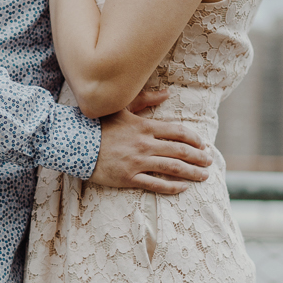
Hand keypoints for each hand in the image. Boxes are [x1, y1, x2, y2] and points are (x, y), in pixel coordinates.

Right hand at [90, 89, 212, 193]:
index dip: (194, 139)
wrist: (74, 143)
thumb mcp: (121, 107)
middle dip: (199, 157)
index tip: (203, 144)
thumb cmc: (97, 125)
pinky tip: (183, 188)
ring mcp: (137, 162)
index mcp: (144, 126)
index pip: (178, 132)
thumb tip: (167, 93)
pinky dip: (172, 187)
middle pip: (180, 151)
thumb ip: (145, 99)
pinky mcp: (128, 177)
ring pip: (172, 168)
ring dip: (192, 172)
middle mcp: (145, 144)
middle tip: (209, 161)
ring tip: (204, 176)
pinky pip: (155, 184)